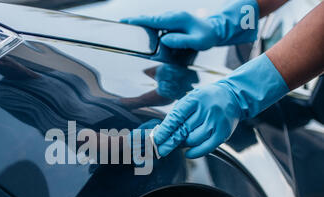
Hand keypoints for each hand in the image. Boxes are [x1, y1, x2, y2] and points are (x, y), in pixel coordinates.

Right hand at [121, 0, 259, 50]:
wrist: (214, 31)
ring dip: (140, 26)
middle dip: (135, 22)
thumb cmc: (207, 37)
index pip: (154, 20)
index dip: (139, 21)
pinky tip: (141, 36)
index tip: (126, 21)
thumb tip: (164, 40)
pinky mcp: (170, 24)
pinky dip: (147, 29)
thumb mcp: (198, 42)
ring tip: (127, 30)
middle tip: (120, 25)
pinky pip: (156, 26)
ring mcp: (170, 19)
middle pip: (149, 19)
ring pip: (152, 22)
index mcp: (177, 19)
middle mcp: (172, 16)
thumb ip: (182, 41)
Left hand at [152, 53, 289, 158]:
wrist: (234, 96)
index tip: (156, 139)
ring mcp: (216, 122)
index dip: (165, 130)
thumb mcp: (191, 99)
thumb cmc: (207, 99)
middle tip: (160, 151)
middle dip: (169, 142)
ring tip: (180, 142)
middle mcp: (206, 110)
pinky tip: (188, 153)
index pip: (176, 117)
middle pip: (183, 131)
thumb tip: (163, 133)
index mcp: (195, 99)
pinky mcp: (223, 133)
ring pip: (193, 140)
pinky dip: (195, 152)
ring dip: (184, 144)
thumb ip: (178, 114)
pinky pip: (206, 147)